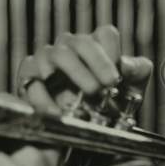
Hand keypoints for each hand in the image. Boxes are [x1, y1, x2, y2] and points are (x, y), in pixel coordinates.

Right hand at [16, 24, 152, 114]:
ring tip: (85, 97)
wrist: (82, 130)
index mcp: (96, 46)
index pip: (105, 35)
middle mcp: (70, 47)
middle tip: (107, 86)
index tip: (117, 76)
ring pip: (57, 55)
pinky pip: (32, 82)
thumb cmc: (106, 104)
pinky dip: (44, 99)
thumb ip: (136, 73)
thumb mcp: (130, 90)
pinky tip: (58, 114)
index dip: (112, 52)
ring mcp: (47, 60)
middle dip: (96, 64)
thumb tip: (128, 66)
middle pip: (81, 42)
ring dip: (75, 74)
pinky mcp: (28, 78)